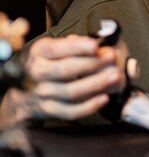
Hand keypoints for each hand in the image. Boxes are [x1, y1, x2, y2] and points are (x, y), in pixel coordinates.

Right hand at [0, 35, 124, 126]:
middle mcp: (37, 72)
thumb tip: (95, 45)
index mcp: (39, 52)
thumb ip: (74, 45)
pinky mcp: (49, 110)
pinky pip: (70, 112)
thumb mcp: (56, 48)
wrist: (26, 89)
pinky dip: (88, 106)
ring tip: (115, 76)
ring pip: (70, 92)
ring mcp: (41, 93)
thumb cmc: (49, 62)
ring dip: (95, 84)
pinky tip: (104, 98)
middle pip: (65, 70)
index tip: (96, 45)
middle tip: (112, 58)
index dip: (77, 47)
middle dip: (91, 64)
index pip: (57, 49)